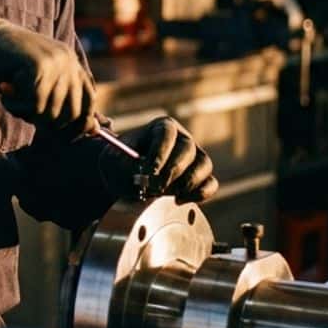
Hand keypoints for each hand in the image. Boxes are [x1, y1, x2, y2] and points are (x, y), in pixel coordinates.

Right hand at [0, 11, 94, 132]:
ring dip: (25, 111)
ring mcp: (55, 62)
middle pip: (71, 114)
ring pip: (50, 112)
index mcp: (71, 62)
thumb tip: (93, 131)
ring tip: (10, 92)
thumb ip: (62, 102)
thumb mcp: (38, 83)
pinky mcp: (39, 65)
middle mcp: (68, 60)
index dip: (78, 123)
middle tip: (23, 106)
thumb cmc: (4, 63)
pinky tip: (4, 87)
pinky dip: (15, 104)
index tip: (59, 134)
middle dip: (45, 121)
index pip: (89, 101)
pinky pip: (33, 104)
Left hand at [103, 117, 217, 202]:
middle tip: (156, 186)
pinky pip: (211, 183)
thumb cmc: (122, 164)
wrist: (129, 178)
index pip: (166, 133)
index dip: (160, 152)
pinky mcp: (201, 176)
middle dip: (172, 170)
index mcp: (162, 127)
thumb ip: (123, 161)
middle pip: (188, 148)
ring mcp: (195, 157)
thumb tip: (136, 167)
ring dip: (187, 182)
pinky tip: (178, 200)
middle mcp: (182, 138)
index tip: (150, 170)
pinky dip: (200, 194)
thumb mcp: (116, 158)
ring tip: (167, 193)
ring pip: (204, 164)